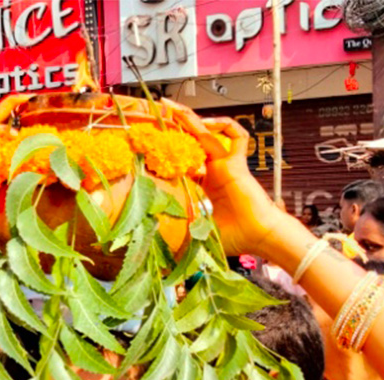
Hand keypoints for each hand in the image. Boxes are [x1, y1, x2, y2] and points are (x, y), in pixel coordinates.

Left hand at [160, 101, 284, 256]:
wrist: (258, 236)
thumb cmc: (234, 237)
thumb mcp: (198, 232)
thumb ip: (181, 229)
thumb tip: (154, 238)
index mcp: (205, 187)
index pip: (185, 162)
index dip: (171, 152)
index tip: (153, 145)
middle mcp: (214, 172)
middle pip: (193, 142)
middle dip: (177, 126)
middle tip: (160, 110)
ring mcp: (225, 165)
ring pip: (207, 134)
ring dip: (190, 120)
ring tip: (172, 108)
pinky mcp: (237, 163)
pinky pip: (236, 137)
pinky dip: (224, 126)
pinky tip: (206, 125)